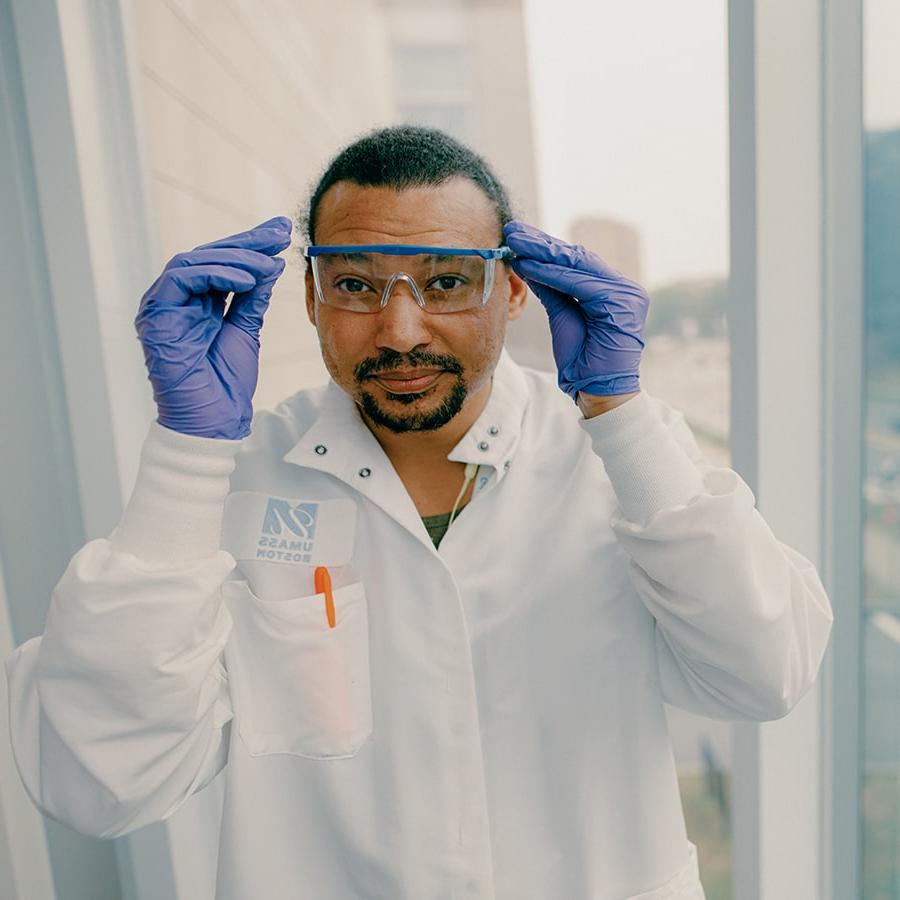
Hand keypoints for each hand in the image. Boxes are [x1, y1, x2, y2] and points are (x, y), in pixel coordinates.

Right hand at [134, 215, 291, 438]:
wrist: (214, 420)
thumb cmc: (225, 383)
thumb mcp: (246, 329)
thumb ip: (252, 297)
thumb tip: (270, 263)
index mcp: (195, 302)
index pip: (221, 263)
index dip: (251, 245)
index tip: (281, 231)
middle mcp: (175, 300)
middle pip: (207, 256)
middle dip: (246, 242)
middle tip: (279, 232)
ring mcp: (161, 307)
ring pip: (193, 261)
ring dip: (235, 259)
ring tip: (268, 263)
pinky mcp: (154, 316)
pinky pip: (181, 278)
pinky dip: (215, 273)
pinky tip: (247, 279)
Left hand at [502, 220, 648, 401]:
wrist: (598, 392)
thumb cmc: (582, 361)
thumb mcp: (563, 316)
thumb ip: (552, 289)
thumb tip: (528, 262)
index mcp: (613, 290)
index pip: (576, 262)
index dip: (545, 248)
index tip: (517, 237)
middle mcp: (624, 288)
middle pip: (577, 257)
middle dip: (541, 243)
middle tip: (512, 230)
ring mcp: (626, 294)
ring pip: (578, 265)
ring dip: (543, 253)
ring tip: (516, 242)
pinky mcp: (620, 304)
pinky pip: (579, 283)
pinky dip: (552, 274)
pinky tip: (529, 265)